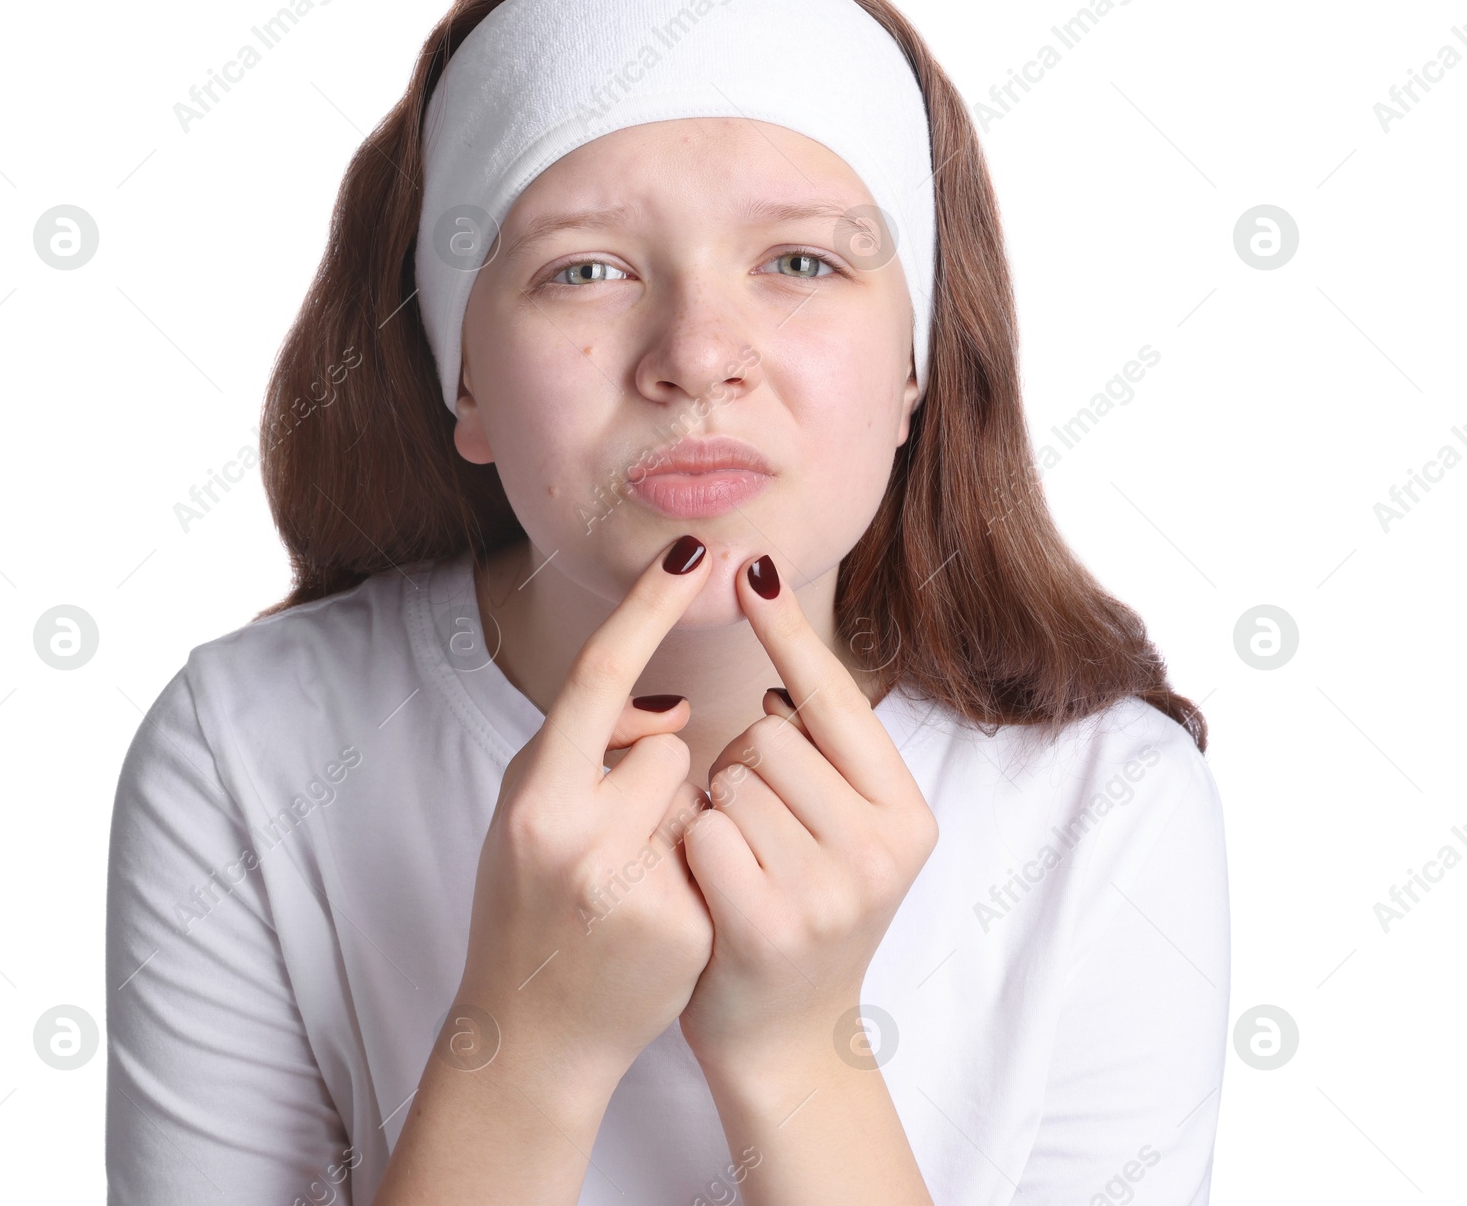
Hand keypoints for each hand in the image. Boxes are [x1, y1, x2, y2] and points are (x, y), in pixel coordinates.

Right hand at [448, 534, 716, 1093]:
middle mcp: (576, 839)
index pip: (598, 676)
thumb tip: (673, 706)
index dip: (647, 607)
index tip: (693, 551)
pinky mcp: (686, 930)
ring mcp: (634, 889)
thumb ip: (588, 747)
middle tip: (616, 836)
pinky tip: (659, 919)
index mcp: (532, 796)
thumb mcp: (526, 808)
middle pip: (670, 749)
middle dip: (660, 776)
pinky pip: (719, 854)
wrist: (533, 1033)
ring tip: (634, 881)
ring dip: (683, 822)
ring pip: (700, 799)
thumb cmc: (526, 899)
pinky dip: (701, 872)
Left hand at [678, 553, 938, 1081]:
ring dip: (715, 808)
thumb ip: (824, 756)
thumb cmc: (801, 907)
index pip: (835, 698)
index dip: (788, 629)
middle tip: (759, 829)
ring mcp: (832, 891)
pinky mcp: (772, 925)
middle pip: (768, 735)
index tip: (751, 565)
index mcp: (908, 814)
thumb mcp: (843, 831)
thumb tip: (781, 671)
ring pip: (731, 777)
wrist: (786, 1038)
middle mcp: (884, 849)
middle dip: (740, 765)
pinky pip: (706, 830)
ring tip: (740, 862)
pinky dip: (693, 847)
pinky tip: (711, 888)